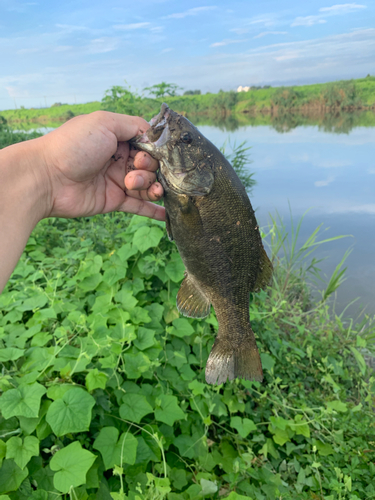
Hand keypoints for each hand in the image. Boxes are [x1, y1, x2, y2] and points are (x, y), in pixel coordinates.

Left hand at [40, 111, 164, 219]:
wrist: (46, 178)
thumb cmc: (73, 146)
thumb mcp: (104, 123)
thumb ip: (133, 125)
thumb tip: (155, 135)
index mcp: (117, 138)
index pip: (148, 144)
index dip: (154, 151)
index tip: (152, 155)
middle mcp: (119, 159)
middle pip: (151, 166)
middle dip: (149, 168)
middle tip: (133, 171)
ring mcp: (117, 181)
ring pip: (147, 185)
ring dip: (151, 186)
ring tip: (134, 185)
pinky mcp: (114, 201)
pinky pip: (139, 206)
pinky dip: (153, 210)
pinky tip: (167, 213)